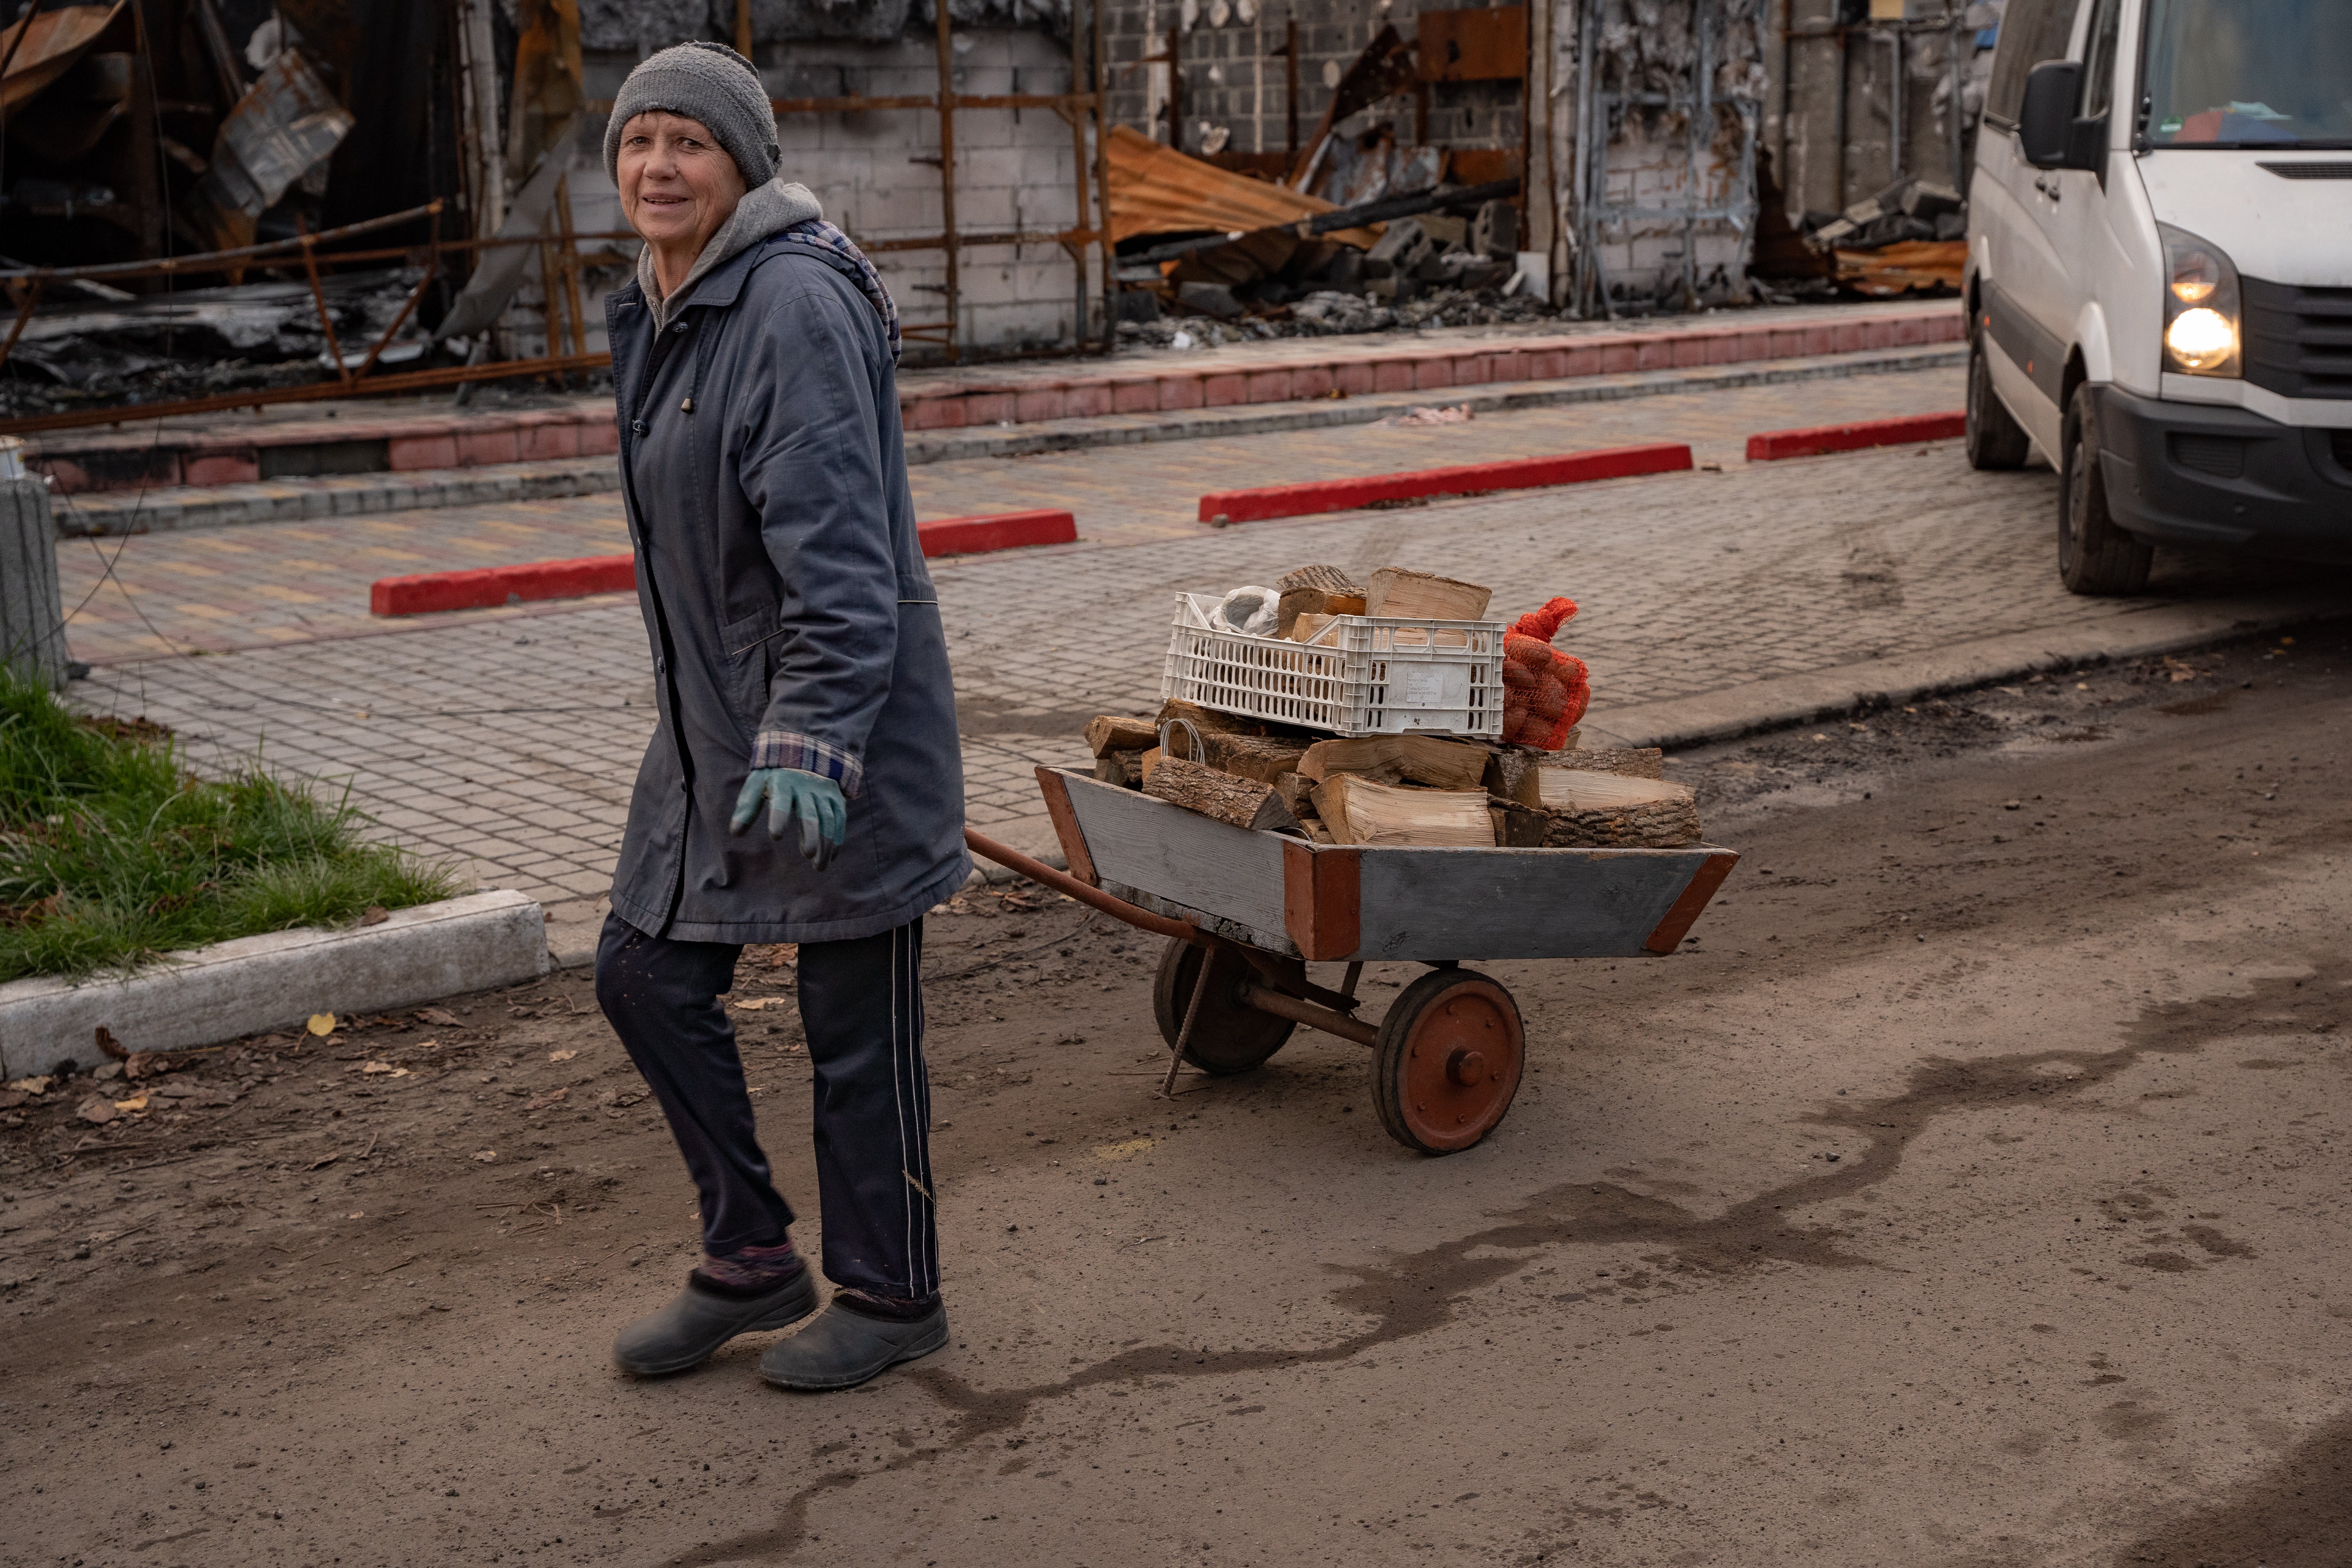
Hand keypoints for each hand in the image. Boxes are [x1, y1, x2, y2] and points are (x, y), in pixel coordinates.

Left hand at [728, 768, 847, 868]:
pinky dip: (837, 838)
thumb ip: (747, 807)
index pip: (781, 800)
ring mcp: (823, 792)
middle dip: (810, 833)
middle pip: (810, 812)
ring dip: (826, 843)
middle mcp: (806, 787)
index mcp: (782, 782)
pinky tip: (831, 857)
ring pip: (828, 819)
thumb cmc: (773, 777)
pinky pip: (839, 819)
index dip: (779, 816)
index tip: (775, 836)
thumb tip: (735, 832)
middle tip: (808, 854)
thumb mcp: (757, 784)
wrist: (802, 754)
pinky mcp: (836, 798)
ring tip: (818, 866)